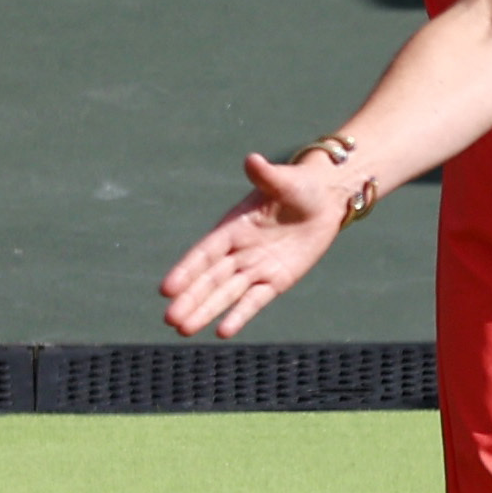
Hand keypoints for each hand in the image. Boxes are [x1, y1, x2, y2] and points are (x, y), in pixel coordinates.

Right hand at [160, 150, 352, 338]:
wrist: (324, 202)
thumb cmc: (300, 187)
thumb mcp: (285, 181)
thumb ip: (267, 176)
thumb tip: (253, 161)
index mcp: (233, 227)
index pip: (204, 253)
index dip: (186, 270)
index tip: (168, 289)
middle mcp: (239, 251)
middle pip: (210, 279)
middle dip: (191, 299)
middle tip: (170, 320)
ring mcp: (255, 268)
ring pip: (226, 294)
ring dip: (206, 311)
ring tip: (183, 330)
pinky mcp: (275, 281)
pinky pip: (254, 300)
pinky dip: (240, 315)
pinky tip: (222, 332)